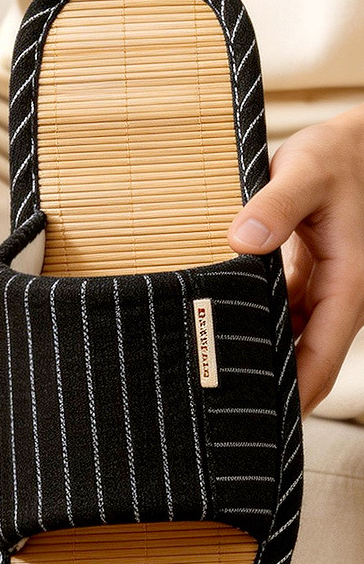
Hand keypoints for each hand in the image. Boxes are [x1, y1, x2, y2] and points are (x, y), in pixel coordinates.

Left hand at [228, 105, 363, 415]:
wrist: (353, 142)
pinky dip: (254, 327)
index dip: (296, 393)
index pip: (321, 357)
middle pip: (305, 358)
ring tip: (213, 382)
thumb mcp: (305, 173)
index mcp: (346, 284)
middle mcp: (336, 295)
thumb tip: (241, 240)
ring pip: (291, 339)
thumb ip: (275, 206)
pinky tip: (219, 334)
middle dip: (271, 387)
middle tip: (222, 411)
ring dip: (259, 358)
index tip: (264, 421)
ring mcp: (321, 289)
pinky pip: (280, 316)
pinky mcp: (304, 278)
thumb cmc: (336, 156)